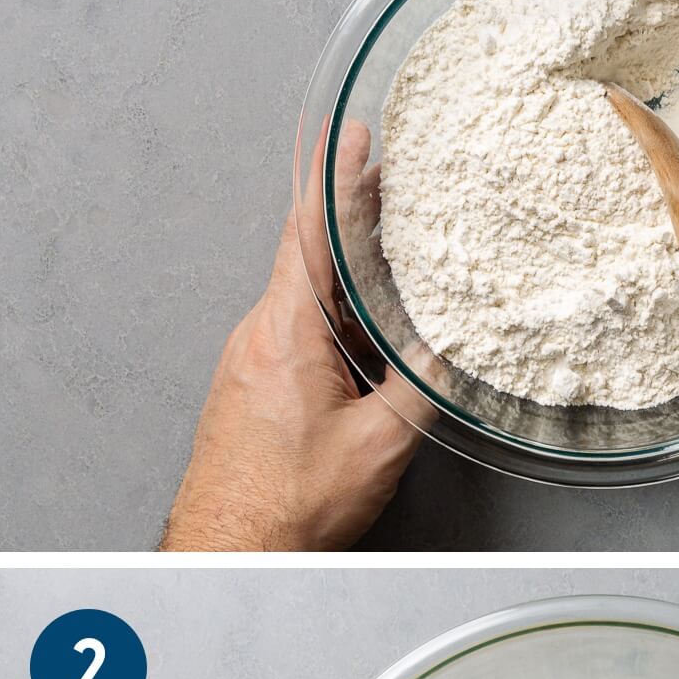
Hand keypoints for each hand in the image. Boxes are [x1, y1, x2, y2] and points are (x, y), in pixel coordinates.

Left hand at [161, 120, 428, 550]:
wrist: (229, 545)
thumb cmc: (289, 500)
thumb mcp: (379, 442)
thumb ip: (419, 386)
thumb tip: (449, 351)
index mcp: (288, 331)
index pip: (309, 231)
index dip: (334, 177)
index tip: (350, 133)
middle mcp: (261, 333)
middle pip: (308, 253)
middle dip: (349, 214)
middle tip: (385, 178)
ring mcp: (252, 358)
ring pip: (304, 294)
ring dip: (345, 269)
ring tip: (388, 253)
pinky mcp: (253, 383)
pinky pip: (296, 327)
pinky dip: (333, 311)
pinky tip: (364, 327)